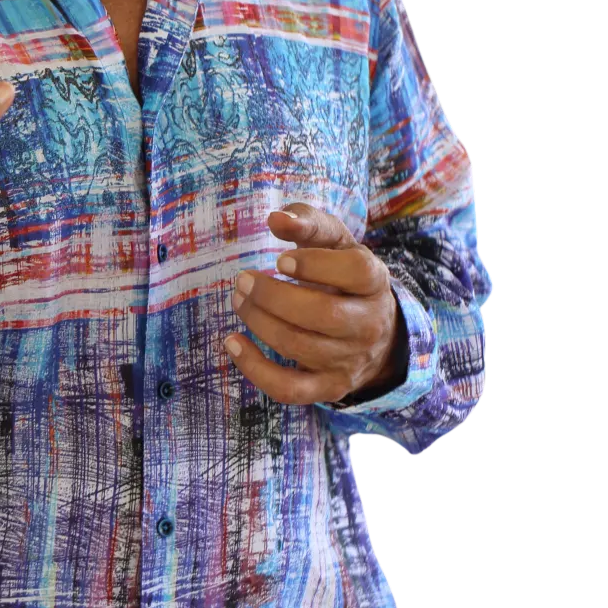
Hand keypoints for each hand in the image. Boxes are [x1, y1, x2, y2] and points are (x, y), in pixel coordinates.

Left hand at [222, 203, 404, 405]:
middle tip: (243, 280)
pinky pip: (289, 388)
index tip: (279, 260)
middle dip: (273, 296)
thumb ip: (309, 224)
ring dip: (258, 321)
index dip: (316, 265)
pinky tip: (233, 342)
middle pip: (322, 314)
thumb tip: (276, 219)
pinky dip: (255, 369)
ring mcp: (349, 360)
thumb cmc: (344, 278)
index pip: (355, 271)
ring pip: (299, 346)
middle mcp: (367, 324)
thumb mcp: (336, 244)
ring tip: (238, 300)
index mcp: (374, 282)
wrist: (374, 333)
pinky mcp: (328, 387)